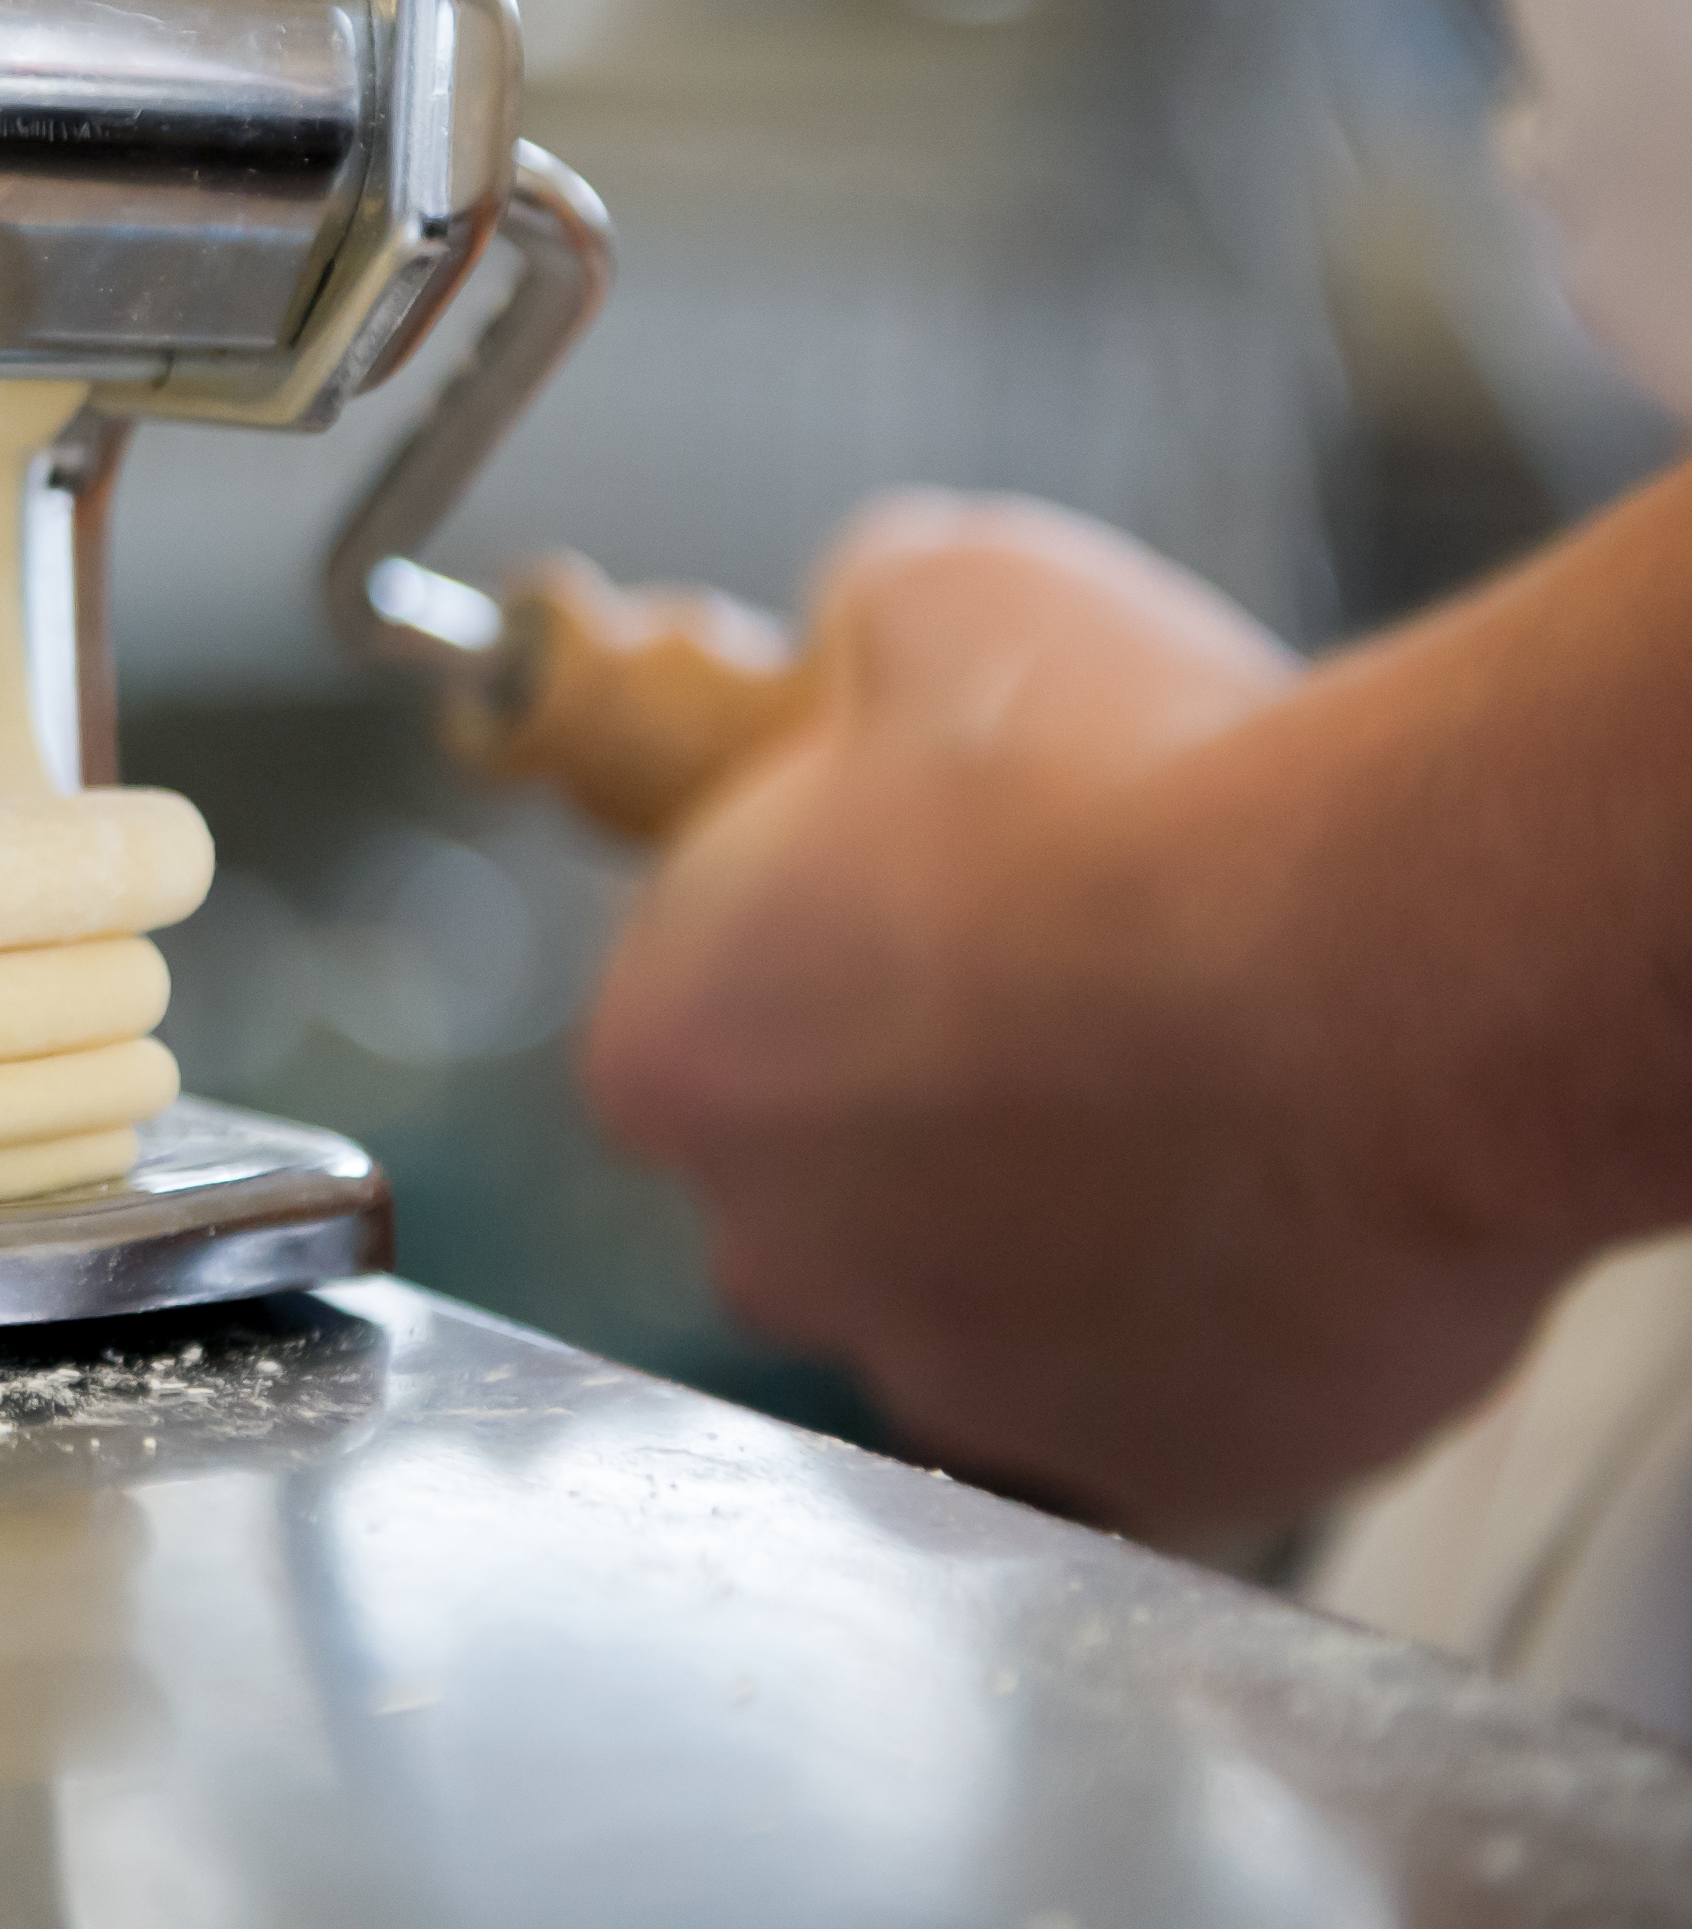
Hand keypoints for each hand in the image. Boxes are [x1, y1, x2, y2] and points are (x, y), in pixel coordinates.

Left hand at [581, 494, 1578, 1538]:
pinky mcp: (1148, 1468)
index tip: (913, 884)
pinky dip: (1204, 1308)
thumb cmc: (1150, 790)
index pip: (690, 1006)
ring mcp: (958, 1372)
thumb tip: (859, 635)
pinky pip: (1149, 1384)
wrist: (1392, 972)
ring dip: (1062, 1202)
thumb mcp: (935, 594)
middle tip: (1072, 974)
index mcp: (669, 1058)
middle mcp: (772, 1248)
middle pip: (817, 1168)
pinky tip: (1277, 1189)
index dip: (808, 932)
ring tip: (1202, 1075)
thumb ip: (849, 640)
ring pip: (982, 1286)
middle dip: (921, 1087)